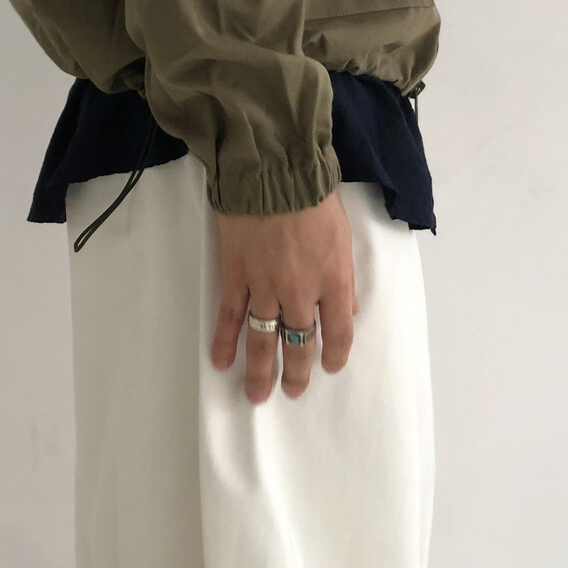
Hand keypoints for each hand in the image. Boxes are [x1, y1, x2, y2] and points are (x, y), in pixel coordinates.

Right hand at [210, 188, 357, 402]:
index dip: (334, 356)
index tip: (329, 367)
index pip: (338, 333)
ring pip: (263, 339)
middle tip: (292, 391)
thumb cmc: (314, 197)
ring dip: (260, 371)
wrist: (273, 172)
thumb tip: (346, 309)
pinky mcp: (236, 276)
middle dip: (296, 372)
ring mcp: (265, 287)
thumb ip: (344, 277)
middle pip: (299, 344)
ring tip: (257, 395)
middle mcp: (300, 293)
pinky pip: (231, 316)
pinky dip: (225, 342)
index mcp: (333, 282)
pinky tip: (222, 362)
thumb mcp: (342, 237)